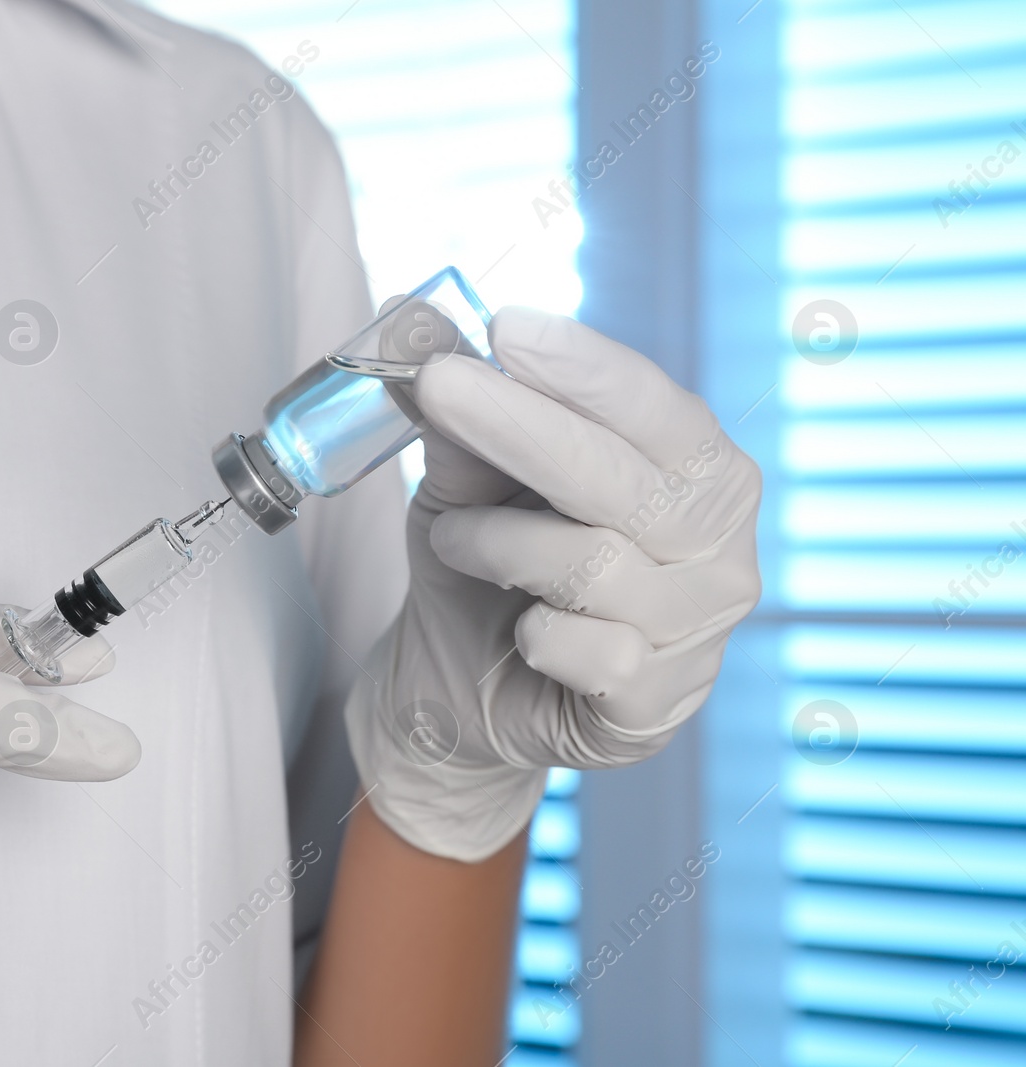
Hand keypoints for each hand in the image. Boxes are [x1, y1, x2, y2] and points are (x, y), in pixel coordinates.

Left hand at [347, 306, 760, 861]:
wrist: (462, 692)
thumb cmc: (487, 568)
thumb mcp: (465, 483)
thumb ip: (460, 416)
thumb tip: (417, 323)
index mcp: (700, 474)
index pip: (661, 410)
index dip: (586, 368)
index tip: (507, 326)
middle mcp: (720, 549)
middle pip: (624, 479)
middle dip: (521, 424)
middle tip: (439, 383)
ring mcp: (698, 634)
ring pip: (594, 565)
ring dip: (498, 544)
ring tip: (452, 540)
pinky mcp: (656, 706)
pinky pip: (593, 652)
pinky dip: (536, 633)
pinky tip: (520, 631)